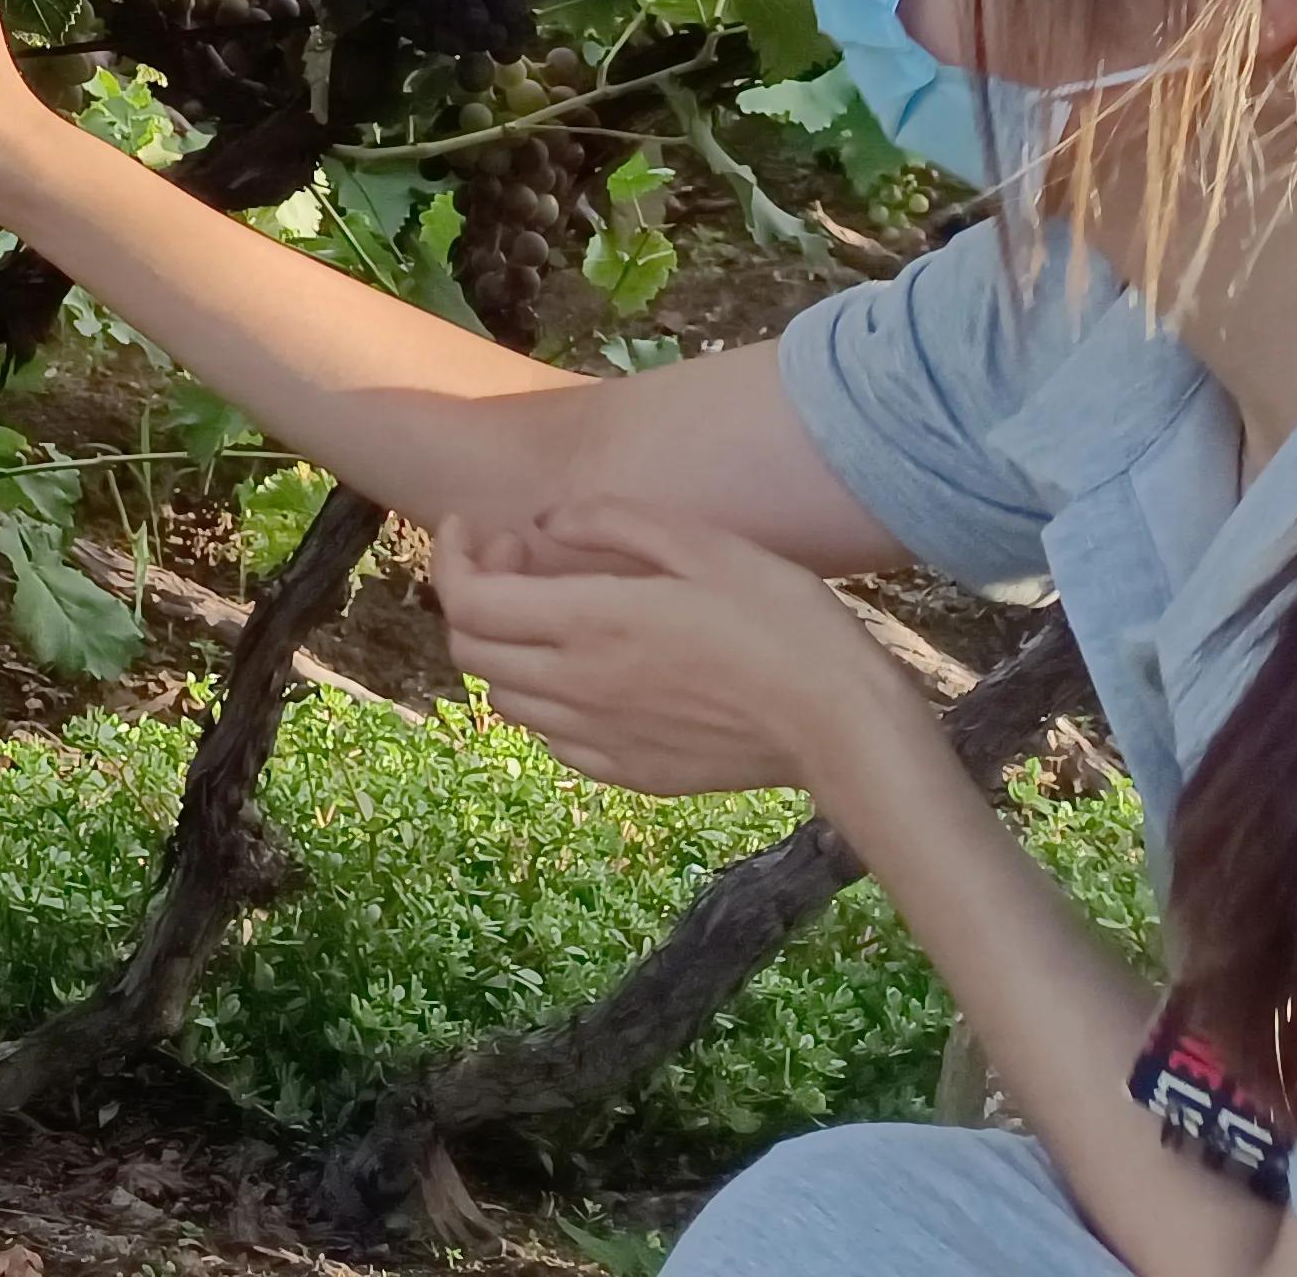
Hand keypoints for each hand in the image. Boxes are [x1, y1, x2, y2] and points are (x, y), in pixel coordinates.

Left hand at [429, 496, 925, 801]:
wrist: (842, 727)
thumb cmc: (782, 620)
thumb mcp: (704, 544)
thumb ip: (614, 523)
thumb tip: (547, 522)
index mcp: (588, 624)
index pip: (470, 601)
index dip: (454, 558)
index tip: (474, 527)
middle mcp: (578, 688)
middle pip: (474, 651)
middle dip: (474, 597)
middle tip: (521, 561)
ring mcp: (602, 739)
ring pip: (505, 699)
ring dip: (506, 649)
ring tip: (554, 613)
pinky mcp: (632, 773)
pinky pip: (553, 739)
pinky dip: (545, 700)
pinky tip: (590, 671)